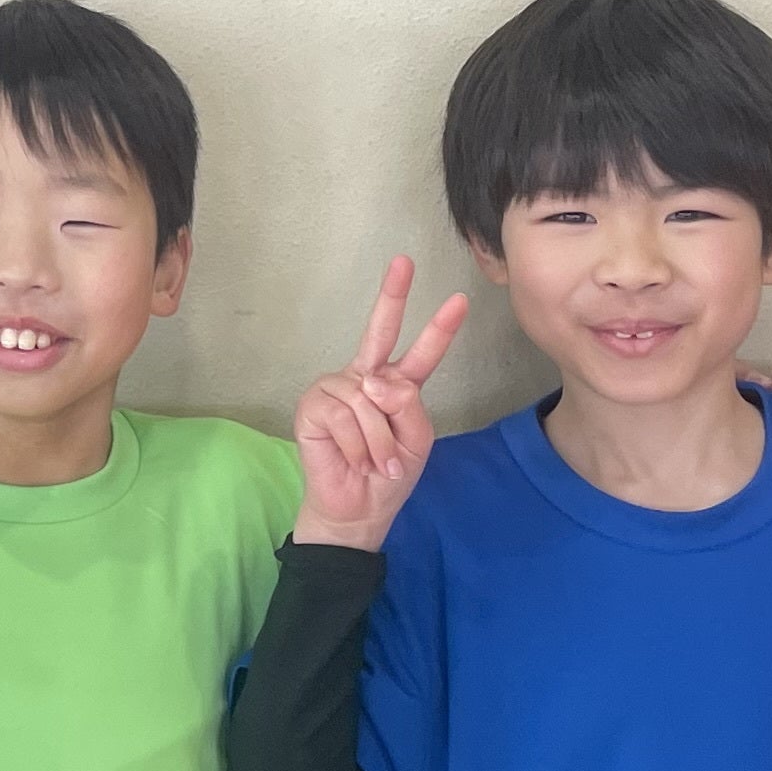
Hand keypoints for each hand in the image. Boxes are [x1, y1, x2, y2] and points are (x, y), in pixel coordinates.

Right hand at [289, 254, 470, 549]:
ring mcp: (336, 388)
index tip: (459, 300)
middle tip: (404, 262)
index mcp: (395, 386)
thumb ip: (407, 403)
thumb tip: (372, 381)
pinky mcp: (312, 406)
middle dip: (393, 295)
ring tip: (376, 463)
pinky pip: (344, 416)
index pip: (419, 353)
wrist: (359, 509)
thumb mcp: (415, 438)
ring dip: (378, 441)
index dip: (439, 328)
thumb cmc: (388, 474)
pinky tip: (355, 460)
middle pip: (379, 331)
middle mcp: (364, 378)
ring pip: (369, 399)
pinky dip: (357, 445)